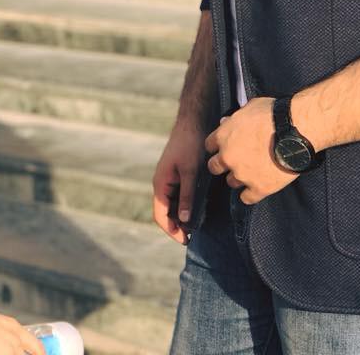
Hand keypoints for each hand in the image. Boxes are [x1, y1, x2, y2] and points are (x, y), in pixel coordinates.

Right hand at [152, 116, 206, 244]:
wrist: (193, 121)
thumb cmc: (190, 144)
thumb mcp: (190, 171)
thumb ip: (187, 196)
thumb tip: (185, 220)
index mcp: (160, 183)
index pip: (160, 215)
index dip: (171, 230)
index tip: (185, 240)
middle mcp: (162, 182)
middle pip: (166, 211)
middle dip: (177, 225)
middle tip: (193, 236)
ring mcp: (170, 178)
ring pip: (173, 203)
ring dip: (182, 215)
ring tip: (197, 225)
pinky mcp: (178, 173)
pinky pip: (180, 193)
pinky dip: (187, 203)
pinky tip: (199, 208)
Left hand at [205, 97, 298, 204]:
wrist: (296, 130)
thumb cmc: (275, 114)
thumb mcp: (251, 107)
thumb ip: (235, 118)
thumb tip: (226, 122)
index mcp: (224, 136)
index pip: (209, 145)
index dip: (217, 146)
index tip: (224, 146)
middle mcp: (228, 157)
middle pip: (214, 167)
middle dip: (222, 164)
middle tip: (235, 160)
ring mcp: (242, 175)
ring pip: (231, 182)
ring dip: (239, 177)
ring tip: (253, 171)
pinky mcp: (258, 188)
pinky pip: (246, 198)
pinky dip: (250, 193)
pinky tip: (257, 186)